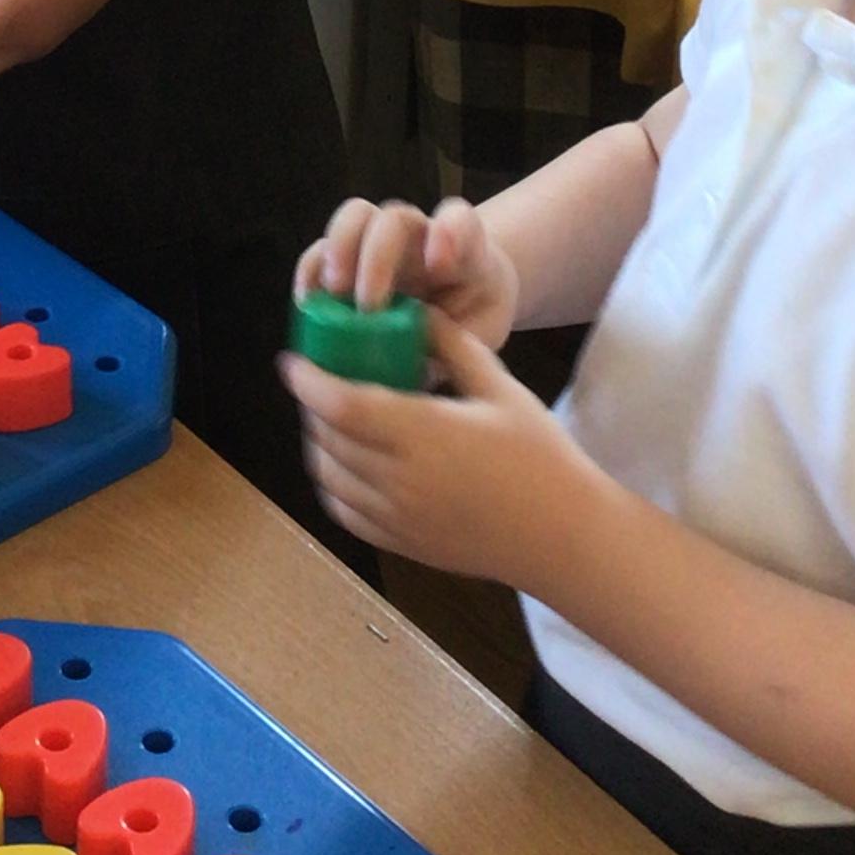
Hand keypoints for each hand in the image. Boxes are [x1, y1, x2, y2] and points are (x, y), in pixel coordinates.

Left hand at [280, 313, 587, 581]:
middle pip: (329, 439)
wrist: (562, 536)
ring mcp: (397, 517)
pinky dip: (333, 485)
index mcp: (424, 433)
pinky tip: (345, 465)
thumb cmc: (539, 456)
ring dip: (319, 445)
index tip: (292, 364)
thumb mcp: (501, 389)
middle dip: (312, 408)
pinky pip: (346, 513)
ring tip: (329, 421)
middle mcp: (400, 479)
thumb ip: (452, 347)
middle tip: (316, 384)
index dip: (309, 383)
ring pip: (330, 477)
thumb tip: (415, 311)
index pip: (342, 405)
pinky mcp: (401, 544)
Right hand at [294, 195, 518, 351]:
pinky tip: (307, 304)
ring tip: (330, 292)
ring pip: (356, 217)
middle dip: (377, 256)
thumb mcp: (480, 334)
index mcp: (463, 247)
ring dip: (338, 250)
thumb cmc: (476, 311)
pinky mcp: (350, 254)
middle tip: (367, 303)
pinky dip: (311, 271)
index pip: (459, 221)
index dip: (449, 234)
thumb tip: (417, 369)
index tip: (440, 265)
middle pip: (395, 218)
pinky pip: (324, 248)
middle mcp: (419, 233)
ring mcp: (381, 239)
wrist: (467, 294)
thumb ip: (454, 345)